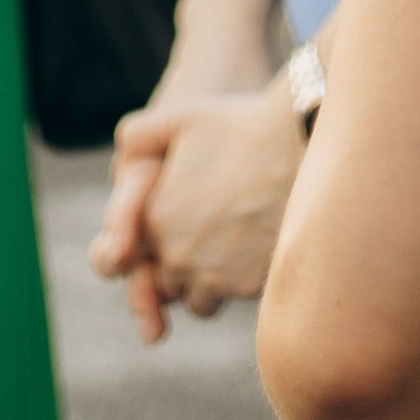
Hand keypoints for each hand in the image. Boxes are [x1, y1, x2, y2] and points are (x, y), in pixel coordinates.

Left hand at [92, 68, 301, 340]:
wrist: (301, 141)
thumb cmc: (240, 127)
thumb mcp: (179, 118)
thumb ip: (136, 137)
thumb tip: (118, 166)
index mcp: (153, 219)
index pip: (141, 255)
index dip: (162, 239)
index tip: (188, 219)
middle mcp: (176, 255)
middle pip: (169, 282)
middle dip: (185, 265)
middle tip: (214, 231)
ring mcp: (213, 276)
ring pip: (200, 300)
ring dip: (211, 282)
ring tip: (235, 246)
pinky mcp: (249, 287)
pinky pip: (236, 299)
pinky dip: (242, 283)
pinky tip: (258, 249)